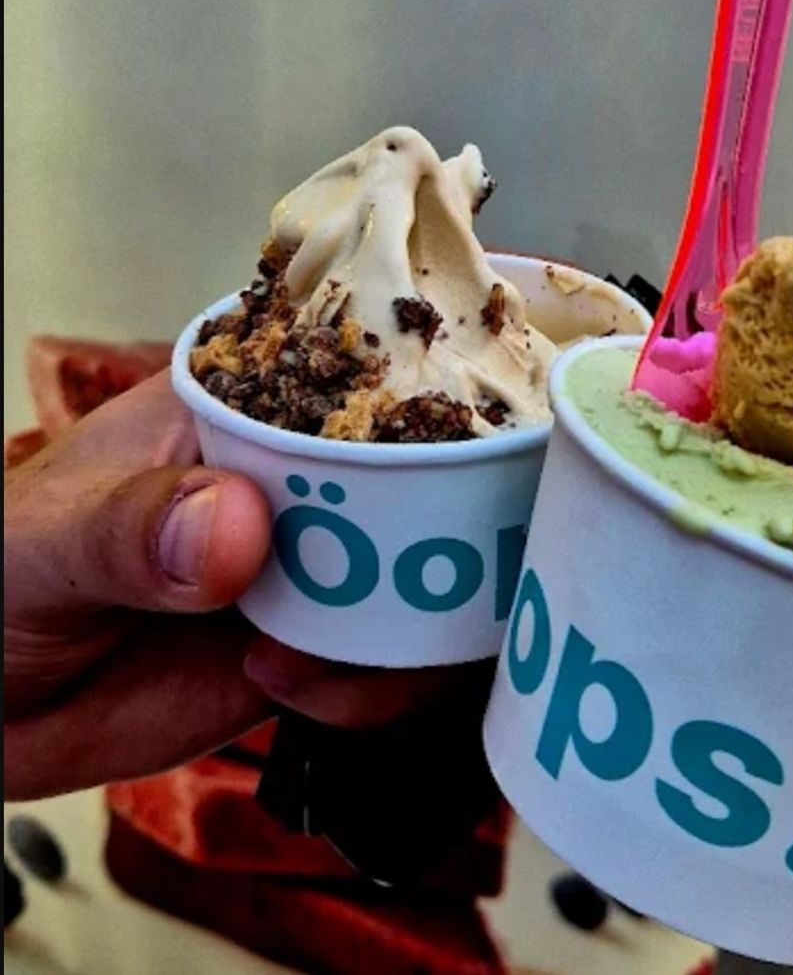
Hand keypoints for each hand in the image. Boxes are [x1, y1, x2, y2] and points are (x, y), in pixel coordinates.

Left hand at [4, 373, 482, 799]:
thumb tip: (240, 526)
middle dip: (451, 530)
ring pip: (443, 577)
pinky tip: (290, 692)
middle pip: (437, 477)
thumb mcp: (45, 542)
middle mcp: (310, 479)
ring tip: (308, 663)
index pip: (369, 372)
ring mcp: (330, 564)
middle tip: (417, 582)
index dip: (438, 397)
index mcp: (251, 406)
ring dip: (415, 629)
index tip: (475, 446)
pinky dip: (379, 688)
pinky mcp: (332, 647)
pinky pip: (405, 663)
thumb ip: (130, 525)